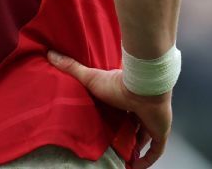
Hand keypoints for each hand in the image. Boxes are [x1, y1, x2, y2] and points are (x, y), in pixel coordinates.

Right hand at [48, 51, 171, 168]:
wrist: (144, 87)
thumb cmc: (119, 84)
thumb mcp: (90, 78)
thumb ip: (72, 68)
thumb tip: (50, 54)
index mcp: (127, 97)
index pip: (121, 111)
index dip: (115, 120)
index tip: (104, 129)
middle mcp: (141, 109)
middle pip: (132, 125)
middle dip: (124, 136)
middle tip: (112, 148)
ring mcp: (152, 121)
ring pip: (144, 137)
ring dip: (134, 147)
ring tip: (121, 158)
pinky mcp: (160, 131)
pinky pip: (156, 150)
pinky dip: (147, 160)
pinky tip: (136, 167)